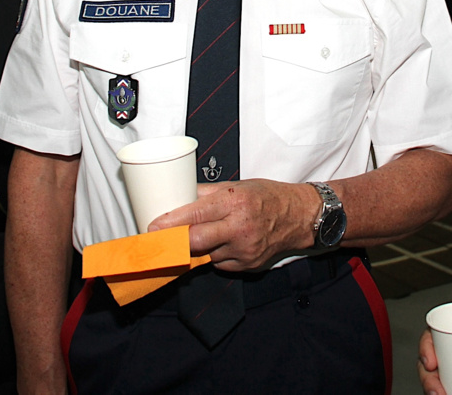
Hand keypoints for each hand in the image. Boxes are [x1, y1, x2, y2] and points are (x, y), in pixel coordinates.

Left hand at [148, 179, 318, 271]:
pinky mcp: (248, 265)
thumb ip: (207, 193)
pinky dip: (216, 255)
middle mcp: (239, 227)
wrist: (299, 216)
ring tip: (208, 234)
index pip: (195, 214)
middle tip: (165, 238)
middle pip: (196, 240)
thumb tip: (179, 196)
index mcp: (235, 202)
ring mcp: (245, 249)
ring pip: (207, 254)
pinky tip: (224, 243)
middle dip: (177, 241)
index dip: (171, 222)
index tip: (153, 226)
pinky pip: (221, 264)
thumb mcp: (237, 185)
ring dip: (200, 247)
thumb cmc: (267, 197)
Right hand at [417, 323, 451, 394]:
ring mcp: (446, 362)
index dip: (425, 352)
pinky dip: (445, 393)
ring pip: (433, 377)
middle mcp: (441, 347)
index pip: (427, 338)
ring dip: (435, 390)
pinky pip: (444, 384)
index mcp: (445, 329)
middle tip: (439, 393)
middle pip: (426, 364)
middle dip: (429, 381)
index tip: (431, 364)